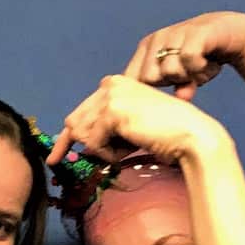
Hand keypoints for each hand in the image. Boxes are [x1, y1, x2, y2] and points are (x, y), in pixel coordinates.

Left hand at [48, 76, 225, 169]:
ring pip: (84, 136)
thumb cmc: (165, 135)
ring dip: (104, 151)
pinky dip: (109, 154)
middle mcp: (109, 84)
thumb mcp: (128, 129)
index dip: (65, 139)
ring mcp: (110, 96)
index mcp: (114, 84)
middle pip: (75, 125)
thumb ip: (104, 131)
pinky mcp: (112, 111)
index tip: (53, 159)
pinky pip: (94, 144)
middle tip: (114, 156)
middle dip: (91, 147)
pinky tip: (131, 146)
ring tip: (130, 147)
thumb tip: (81, 148)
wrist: (190, 135)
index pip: (79, 113)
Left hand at [123, 11, 244, 100]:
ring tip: (199, 69)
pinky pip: (189, 60)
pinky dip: (200, 68)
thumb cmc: (199, 61)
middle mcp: (156, 40)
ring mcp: (174, 33)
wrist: (228, 33)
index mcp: (146, 50)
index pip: (130, 79)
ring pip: (170, 71)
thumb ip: (172, 94)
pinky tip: (208, 63)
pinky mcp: (194, 32)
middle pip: (150, 79)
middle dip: (169, 84)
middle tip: (186, 76)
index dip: (144, 94)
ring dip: (188, 76)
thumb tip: (179, 99)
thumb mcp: (182, 79)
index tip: (163, 97)